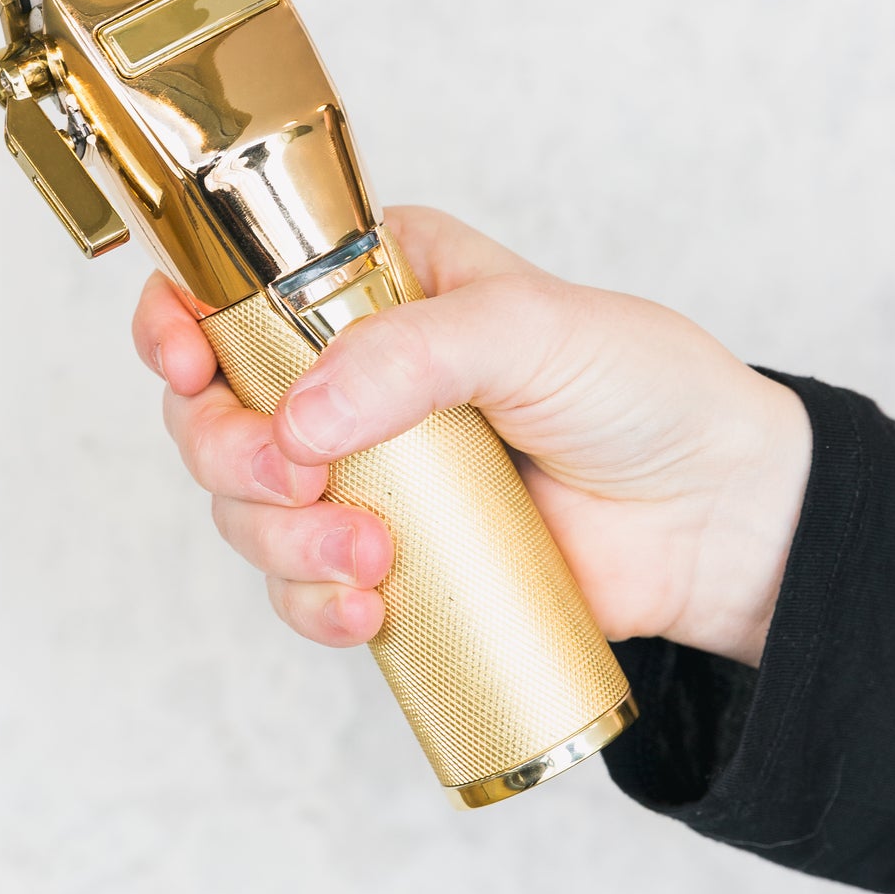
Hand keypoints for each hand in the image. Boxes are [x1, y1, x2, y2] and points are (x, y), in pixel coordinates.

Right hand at [132, 204, 811, 669]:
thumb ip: (413, 352)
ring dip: (282, 541)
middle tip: (304, 480)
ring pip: (247, 508)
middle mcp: (347, 373)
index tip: (185, 367)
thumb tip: (303, 415)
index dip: (178, 323)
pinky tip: (366, 609)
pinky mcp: (388, 556)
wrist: (717, 516)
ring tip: (374, 560)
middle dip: (235, 456)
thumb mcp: (531, 328)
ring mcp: (363, 470)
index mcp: (370, 284)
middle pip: (214, 411)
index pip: (231, 285)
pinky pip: (302, 588)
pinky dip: (312, 605)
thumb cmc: (642, 388)